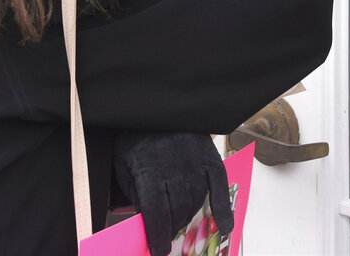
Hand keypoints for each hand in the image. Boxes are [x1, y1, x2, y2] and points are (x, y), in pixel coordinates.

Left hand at [112, 131, 234, 255]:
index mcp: (149, 169)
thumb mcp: (124, 167)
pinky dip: (223, 208)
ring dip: (187, 216)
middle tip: (165, 236)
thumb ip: (136, 196)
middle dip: (170, 228)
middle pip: (177, 210)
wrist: (154, 107)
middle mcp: (175, 166)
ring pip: (195, 201)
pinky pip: (219, 185)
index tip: (158, 251)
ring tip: (177, 221)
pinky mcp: (208, 155)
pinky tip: (225, 226)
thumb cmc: (136, 139)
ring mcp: (195, 160)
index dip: (157, 236)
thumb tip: (146, 225)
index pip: (156, 212)